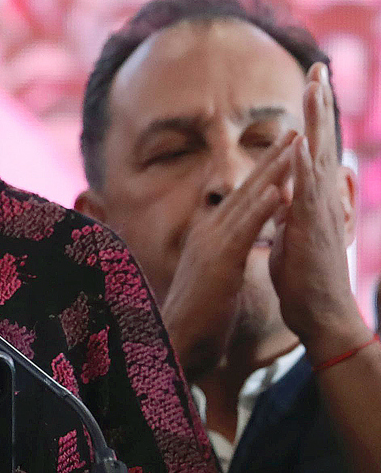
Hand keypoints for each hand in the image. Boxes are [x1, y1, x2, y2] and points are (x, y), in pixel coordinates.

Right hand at [163, 132, 295, 378]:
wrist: (178, 340)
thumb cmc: (201, 316)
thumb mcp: (216, 276)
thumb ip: (226, 255)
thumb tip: (237, 246)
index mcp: (210, 235)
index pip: (242, 197)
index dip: (264, 172)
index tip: (284, 150)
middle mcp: (208, 231)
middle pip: (246, 188)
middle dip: (272, 159)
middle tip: (294, 131)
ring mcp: (212, 243)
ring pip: (248, 200)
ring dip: (272, 171)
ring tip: (293, 147)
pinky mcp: (220, 260)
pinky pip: (245, 229)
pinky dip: (262, 208)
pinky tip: (279, 190)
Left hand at [269, 64, 369, 361]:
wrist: (318, 314)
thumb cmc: (307, 275)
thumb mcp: (302, 230)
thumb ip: (307, 203)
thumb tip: (318, 180)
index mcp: (314, 196)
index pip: (314, 146)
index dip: (313, 115)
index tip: (312, 81)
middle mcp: (322, 197)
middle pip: (322, 141)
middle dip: (319, 104)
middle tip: (318, 68)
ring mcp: (319, 210)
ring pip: (319, 157)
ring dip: (317, 122)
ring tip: (315, 88)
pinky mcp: (311, 228)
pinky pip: (307, 192)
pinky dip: (304, 166)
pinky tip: (301, 142)